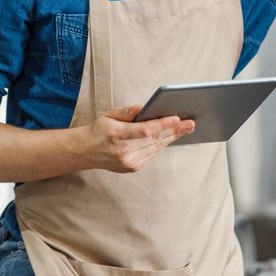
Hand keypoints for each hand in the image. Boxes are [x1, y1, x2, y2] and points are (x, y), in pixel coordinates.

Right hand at [79, 104, 195, 172]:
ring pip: (155, 148)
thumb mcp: (108, 115)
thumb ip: (126, 112)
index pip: (144, 130)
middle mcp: (123, 151)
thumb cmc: (98, 130)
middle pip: (154, 140)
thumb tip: (142, 108)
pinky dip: (162, 144)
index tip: (176, 118)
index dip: (162, 124)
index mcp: (116, 135)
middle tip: (190, 123)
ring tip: (186, 129)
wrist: (85, 152)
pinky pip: (152, 154)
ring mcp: (129, 162)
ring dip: (172, 138)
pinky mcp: (133, 167)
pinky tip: (171, 136)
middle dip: (174, 131)